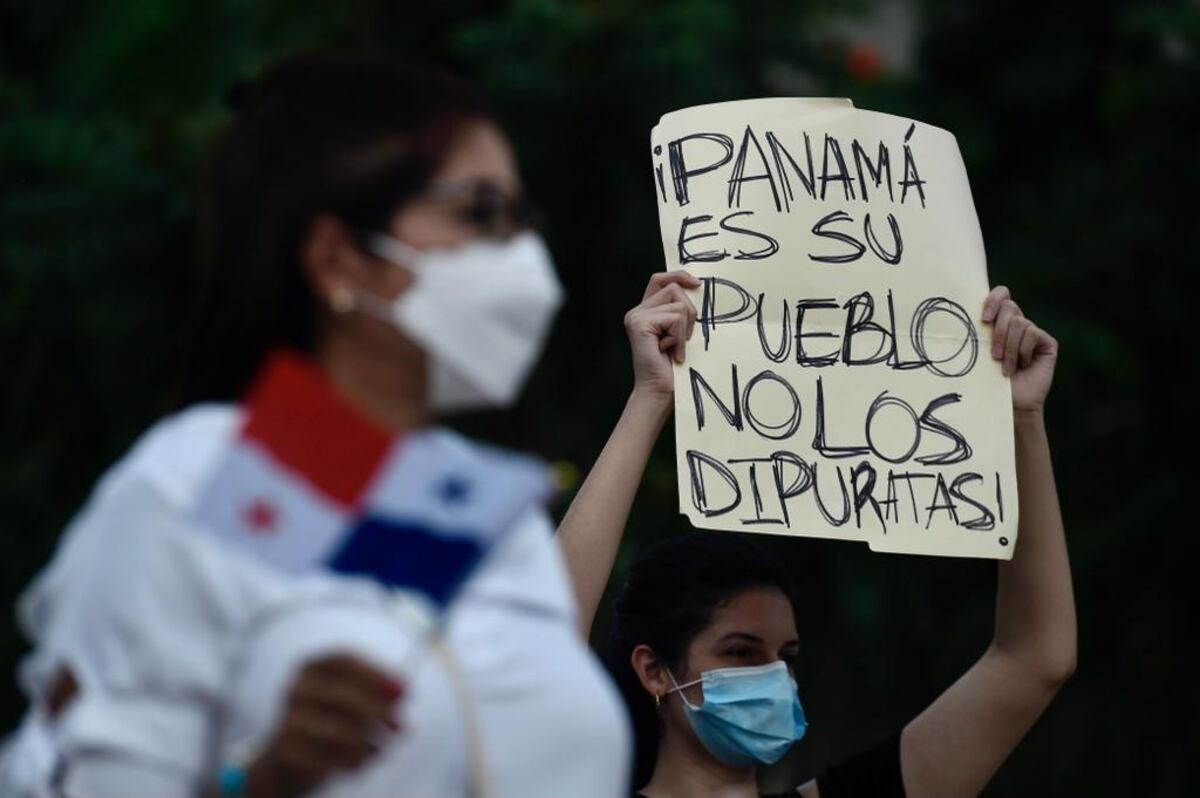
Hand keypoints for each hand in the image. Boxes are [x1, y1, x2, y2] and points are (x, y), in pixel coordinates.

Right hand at [249, 654, 403, 797]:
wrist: (286, 761)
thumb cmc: (330, 721)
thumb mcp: (355, 702)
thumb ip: (380, 693)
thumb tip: (403, 691)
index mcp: (313, 666)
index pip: (345, 660)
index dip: (377, 674)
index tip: (404, 690)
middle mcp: (296, 688)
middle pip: (342, 694)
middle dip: (378, 711)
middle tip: (401, 727)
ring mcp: (287, 719)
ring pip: (337, 731)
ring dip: (368, 743)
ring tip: (383, 748)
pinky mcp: (285, 751)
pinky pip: (327, 759)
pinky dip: (352, 762)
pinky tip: (362, 763)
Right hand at [623, 271, 699, 400]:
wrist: (659, 393)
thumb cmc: (672, 368)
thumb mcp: (680, 332)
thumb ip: (681, 311)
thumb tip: (697, 287)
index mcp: (645, 311)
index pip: (660, 279)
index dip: (679, 275)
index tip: (697, 284)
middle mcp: (636, 311)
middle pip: (675, 288)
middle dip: (689, 313)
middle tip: (683, 339)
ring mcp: (636, 317)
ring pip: (679, 304)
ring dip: (685, 329)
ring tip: (676, 348)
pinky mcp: (640, 324)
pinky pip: (675, 318)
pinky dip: (680, 338)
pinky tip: (673, 353)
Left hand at [982, 286, 1056, 416]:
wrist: (1010, 403)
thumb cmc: (990, 379)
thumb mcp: (980, 352)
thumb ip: (980, 330)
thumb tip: (966, 308)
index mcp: (1000, 321)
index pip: (1001, 293)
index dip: (993, 299)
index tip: (984, 319)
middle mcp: (1018, 323)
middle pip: (1009, 306)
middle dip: (998, 332)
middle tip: (994, 355)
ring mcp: (1033, 332)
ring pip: (1019, 323)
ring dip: (1009, 348)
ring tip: (1006, 367)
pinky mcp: (1047, 342)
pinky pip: (1033, 333)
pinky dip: (1023, 350)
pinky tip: (1022, 365)